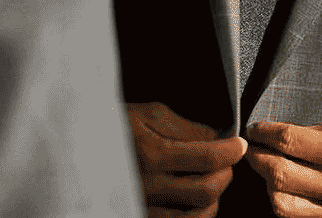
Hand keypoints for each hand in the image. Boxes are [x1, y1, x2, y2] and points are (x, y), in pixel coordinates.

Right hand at [127, 101, 247, 217]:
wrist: (82, 144)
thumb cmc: (116, 124)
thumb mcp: (148, 113)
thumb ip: (184, 125)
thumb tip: (215, 137)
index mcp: (151, 153)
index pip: (205, 157)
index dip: (229, 151)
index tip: (239, 144)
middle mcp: (148, 185)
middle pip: (205, 190)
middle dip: (225, 174)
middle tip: (229, 161)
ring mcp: (145, 205)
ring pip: (197, 214)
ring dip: (215, 198)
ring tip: (215, 180)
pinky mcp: (143, 215)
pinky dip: (198, 215)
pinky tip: (200, 202)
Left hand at [246, 119, 321, 217]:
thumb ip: (315, 132)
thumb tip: (282, 134)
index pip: (287, 142)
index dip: (263, 133)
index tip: (255, 129)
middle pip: (278, 176)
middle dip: (258, 159)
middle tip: (253, 149)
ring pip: (283, 207)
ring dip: (269, 187)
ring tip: (270, 172)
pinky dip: (289, 208)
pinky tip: (289, 193)